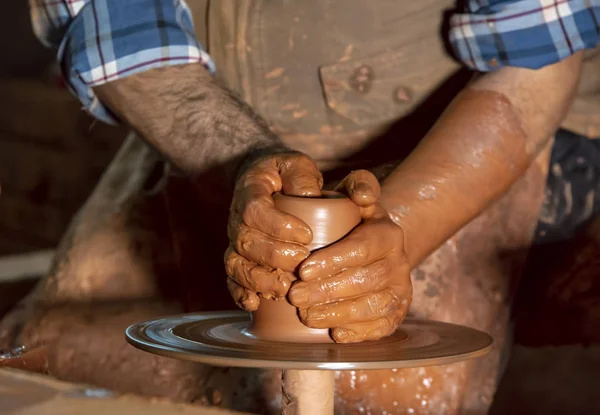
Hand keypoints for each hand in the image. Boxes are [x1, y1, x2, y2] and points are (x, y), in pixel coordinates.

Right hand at [225, 151, 323, 310]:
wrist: (267, 182)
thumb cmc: (287, 175)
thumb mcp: (297, 164)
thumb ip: (304, 176)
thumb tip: (312, 197)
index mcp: (250, 191)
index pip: (255, 209)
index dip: (277, 225)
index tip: (306, 234)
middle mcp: (237, 219)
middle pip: (245, 241)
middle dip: (273, 256)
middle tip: (302, 261)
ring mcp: (235, 242)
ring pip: (236, 264)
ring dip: (259, 279)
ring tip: (285, 287)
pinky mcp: (239, 260)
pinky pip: (232, 280)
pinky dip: (241, 294)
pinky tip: (255, 304)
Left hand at [288, 170, 411, 342]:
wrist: (376, 243)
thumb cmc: (354, 218)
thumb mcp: (356, 193)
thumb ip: (359, 183)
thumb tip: (362, 197)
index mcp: (388, 233)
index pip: (361, 249)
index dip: (333, 261)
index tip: (303, 270)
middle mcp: (399, 262)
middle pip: (365, 281)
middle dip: (327, 292)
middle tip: (295, 296)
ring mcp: (400, 288)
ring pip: (374, 307)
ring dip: (338, 314)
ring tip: (307, 316)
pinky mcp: (398, 311)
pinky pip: (384, 326)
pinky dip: (361, 333)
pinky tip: (336, 334)